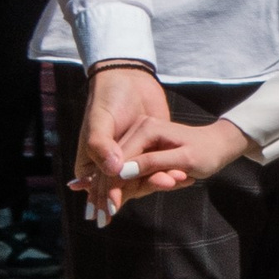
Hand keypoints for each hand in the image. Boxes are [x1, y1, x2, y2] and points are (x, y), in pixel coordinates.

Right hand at [72, 64, 168, 225]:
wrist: (129, 79)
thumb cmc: (107, 98)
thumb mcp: (99, 122)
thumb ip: (102, 147)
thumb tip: (114, 170)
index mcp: (91, 163)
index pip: (103, 186)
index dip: (115, 194)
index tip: (130, 200)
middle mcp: (111, 166)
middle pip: (128, 187)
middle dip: (149, 185)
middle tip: (169, 181)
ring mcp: (131, 162)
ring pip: (146, 181)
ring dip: (162, 179)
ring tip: (181, 175)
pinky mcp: (148, 156)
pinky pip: (158, 172)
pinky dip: (170, 174)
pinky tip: (186, 175)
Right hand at [125, 114, 254, 201]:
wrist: (219, 145)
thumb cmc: (207, 152)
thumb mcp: (184, 159)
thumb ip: (153, 164)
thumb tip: (122, 173)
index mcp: (146, 130)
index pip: (119, 162)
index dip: (112, 187)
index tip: (109, 210)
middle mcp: (139, 131)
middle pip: (117, 167)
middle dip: (118, 191)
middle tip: (120, 210)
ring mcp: (141, 140)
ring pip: (126, 172)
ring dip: (141, 187)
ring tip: (177, 181)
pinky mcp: (145, 150)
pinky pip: (137, 172)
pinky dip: (148, 183)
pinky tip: (176, 180)